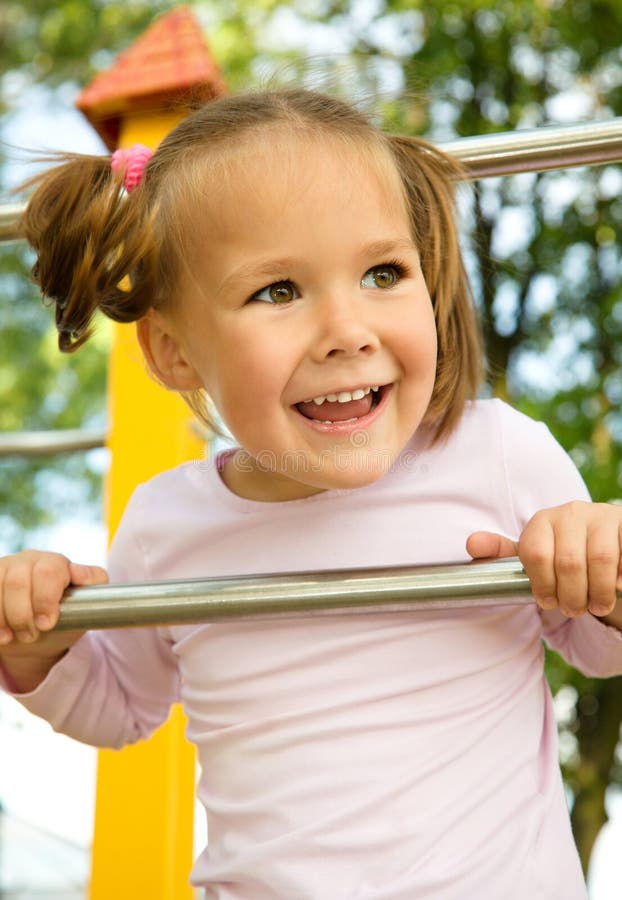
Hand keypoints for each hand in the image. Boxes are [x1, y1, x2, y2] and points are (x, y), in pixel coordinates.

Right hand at [0, 550, 107, 647]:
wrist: (37, 635)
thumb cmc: (65, 617)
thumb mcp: (87, 604)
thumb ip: (92, 583)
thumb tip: (80, 573)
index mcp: (54, 563)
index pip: (48, 572)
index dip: (45, 599)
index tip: (47, 624)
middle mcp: (27, 561)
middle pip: (17, 581)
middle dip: (22, 614)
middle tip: (30, 636)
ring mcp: (4, 569)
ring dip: (3, 618)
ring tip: (12, 638)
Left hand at [467, 501, 621, 618]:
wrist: (604, 541)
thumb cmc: (562, 553)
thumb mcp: (533, 554)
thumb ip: (502, 553)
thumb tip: (472, 544)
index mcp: (542, 521)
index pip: (535, 554)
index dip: (542, 586)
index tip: (548, 602)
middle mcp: (571, 512)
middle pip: (568, 562)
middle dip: (571, 596)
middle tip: (574, 610)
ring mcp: (602, 515)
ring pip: (600, 559)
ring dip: (598, 591)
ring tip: (596, 606)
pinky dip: (620, 576)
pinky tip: (617, 586)